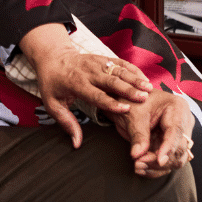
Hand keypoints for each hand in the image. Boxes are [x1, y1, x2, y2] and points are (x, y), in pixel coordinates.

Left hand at [20, 23, 151, 147]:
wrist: (52, 58)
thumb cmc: (53, 84)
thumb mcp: (52, 104)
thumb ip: (66, 123)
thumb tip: (77, 144)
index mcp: (76, 83)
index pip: (95, 94)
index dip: (111, 102)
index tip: (127, 109)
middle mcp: (88, 71)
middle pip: (111, 81)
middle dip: (129, 89)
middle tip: (144, 99)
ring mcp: (96, 62)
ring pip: (118, 70)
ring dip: (135, 79)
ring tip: (149, 89)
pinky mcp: (103, 58)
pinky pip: (120, 63)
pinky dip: (133, 70)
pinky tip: (145, 78)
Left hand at [119, 89, 195, 178]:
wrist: (127, 102)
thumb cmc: (133, 101)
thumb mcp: (133, 114)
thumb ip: (138, 134)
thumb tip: (137, 155)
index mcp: (178, 108)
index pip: (177, 131)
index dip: (169, 148)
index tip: (160, 161)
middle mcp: (183, 123)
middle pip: (179, 148)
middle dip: (159, 159)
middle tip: (139, 162)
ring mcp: (179, 137)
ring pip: (176, 159)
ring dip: (157, 167)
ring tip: (137, 166)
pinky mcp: (171, 147)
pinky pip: (168, 163)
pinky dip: (154, 169)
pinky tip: (140, 169)